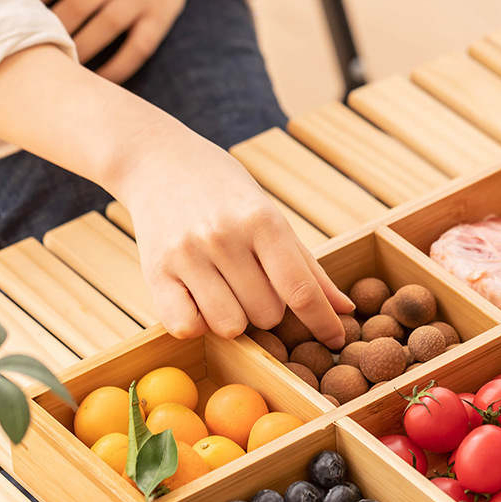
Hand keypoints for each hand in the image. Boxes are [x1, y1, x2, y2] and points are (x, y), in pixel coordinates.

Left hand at [20, 0, 197, 82]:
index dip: (32, 3)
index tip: (23, 23)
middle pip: (75, 7)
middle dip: (56, 33)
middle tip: (42, 56)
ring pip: (105, 27)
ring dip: (84, 50)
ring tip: (69, 69)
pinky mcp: (158, 18)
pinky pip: (137, 48)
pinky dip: (119, 67)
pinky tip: (103, 80)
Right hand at [115, 123, 352, 345]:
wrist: (158, 161)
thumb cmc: (227, 195)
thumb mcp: (273, 219)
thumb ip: (309, 268)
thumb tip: (346, 309)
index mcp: (262, 221)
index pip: (301, 290)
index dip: (323, 322)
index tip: (337, 340)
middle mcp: (224, 237)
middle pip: (267, 315)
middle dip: (269, 309)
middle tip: (252, 282)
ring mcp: (186, 254)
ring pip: (230, 326)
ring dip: (235, 319)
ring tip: (226, 289)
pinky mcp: (154, 271)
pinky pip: (187, 327)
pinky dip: (198, 324)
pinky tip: (200, 300)